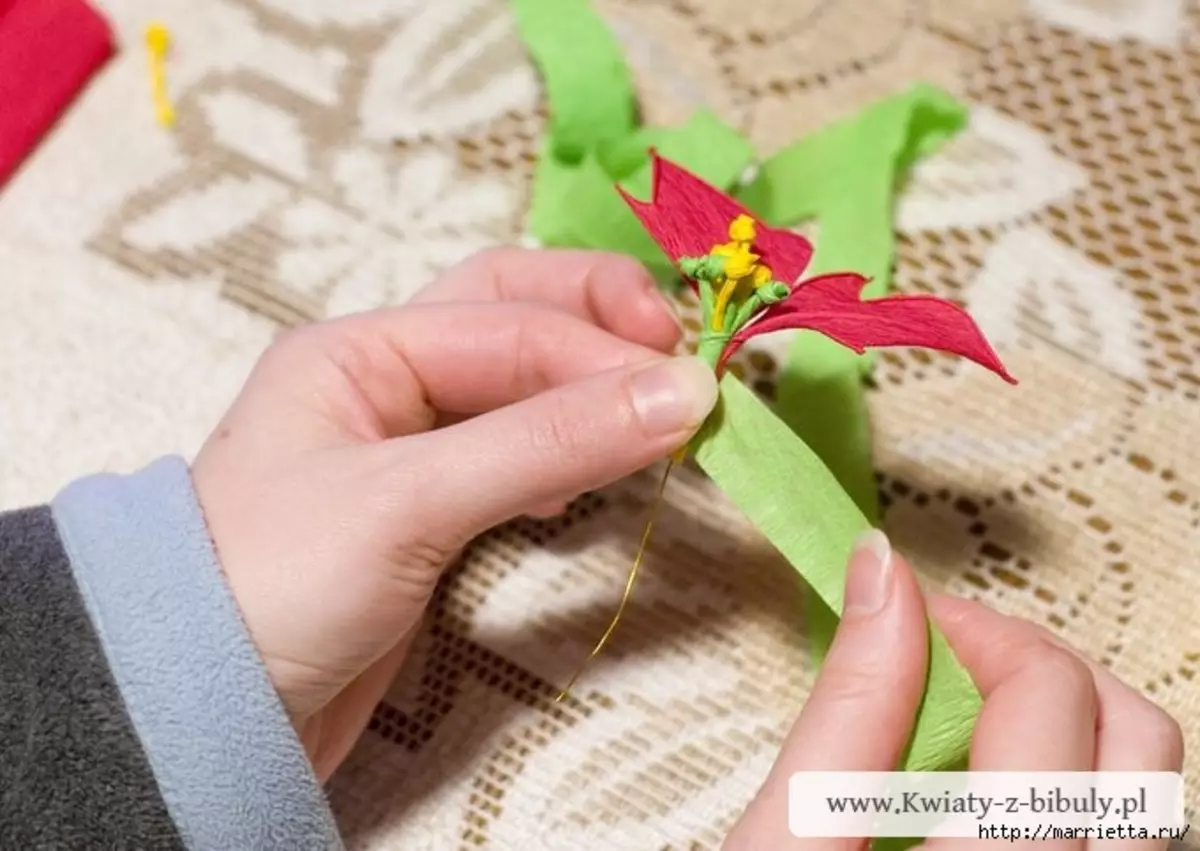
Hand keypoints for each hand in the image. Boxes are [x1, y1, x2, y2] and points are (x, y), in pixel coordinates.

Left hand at [190, 248, 718, 779]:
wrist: (203, 715)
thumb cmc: (275, 588)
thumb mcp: (408, 503)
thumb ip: (544, 443)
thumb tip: (681, 392)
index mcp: (359, 350)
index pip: (510, 324)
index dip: (604, 354)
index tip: (690, 392)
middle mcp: (386, 381)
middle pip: (514, 314)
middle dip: (598, 322)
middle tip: (679, 355)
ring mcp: (410, 447)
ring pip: (521, 385)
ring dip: (590, 386)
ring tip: (657, 411)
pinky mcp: (431, 514)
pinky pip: (517, 455)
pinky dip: (567, 451)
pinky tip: (595, 475)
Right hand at [724, 531, 1183, 850]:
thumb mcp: (784, 839)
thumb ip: (848, 707)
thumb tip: (882, 569)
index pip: (1050, 696)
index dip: (976, 629)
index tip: (907, 616)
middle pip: (1136, 736)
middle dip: (1040, 666)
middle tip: (947, 661)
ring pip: (1146, 787)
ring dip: (1068, 723)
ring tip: (969, 721)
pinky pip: (1125, 830)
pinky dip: (1072, 780)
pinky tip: (989, 788)